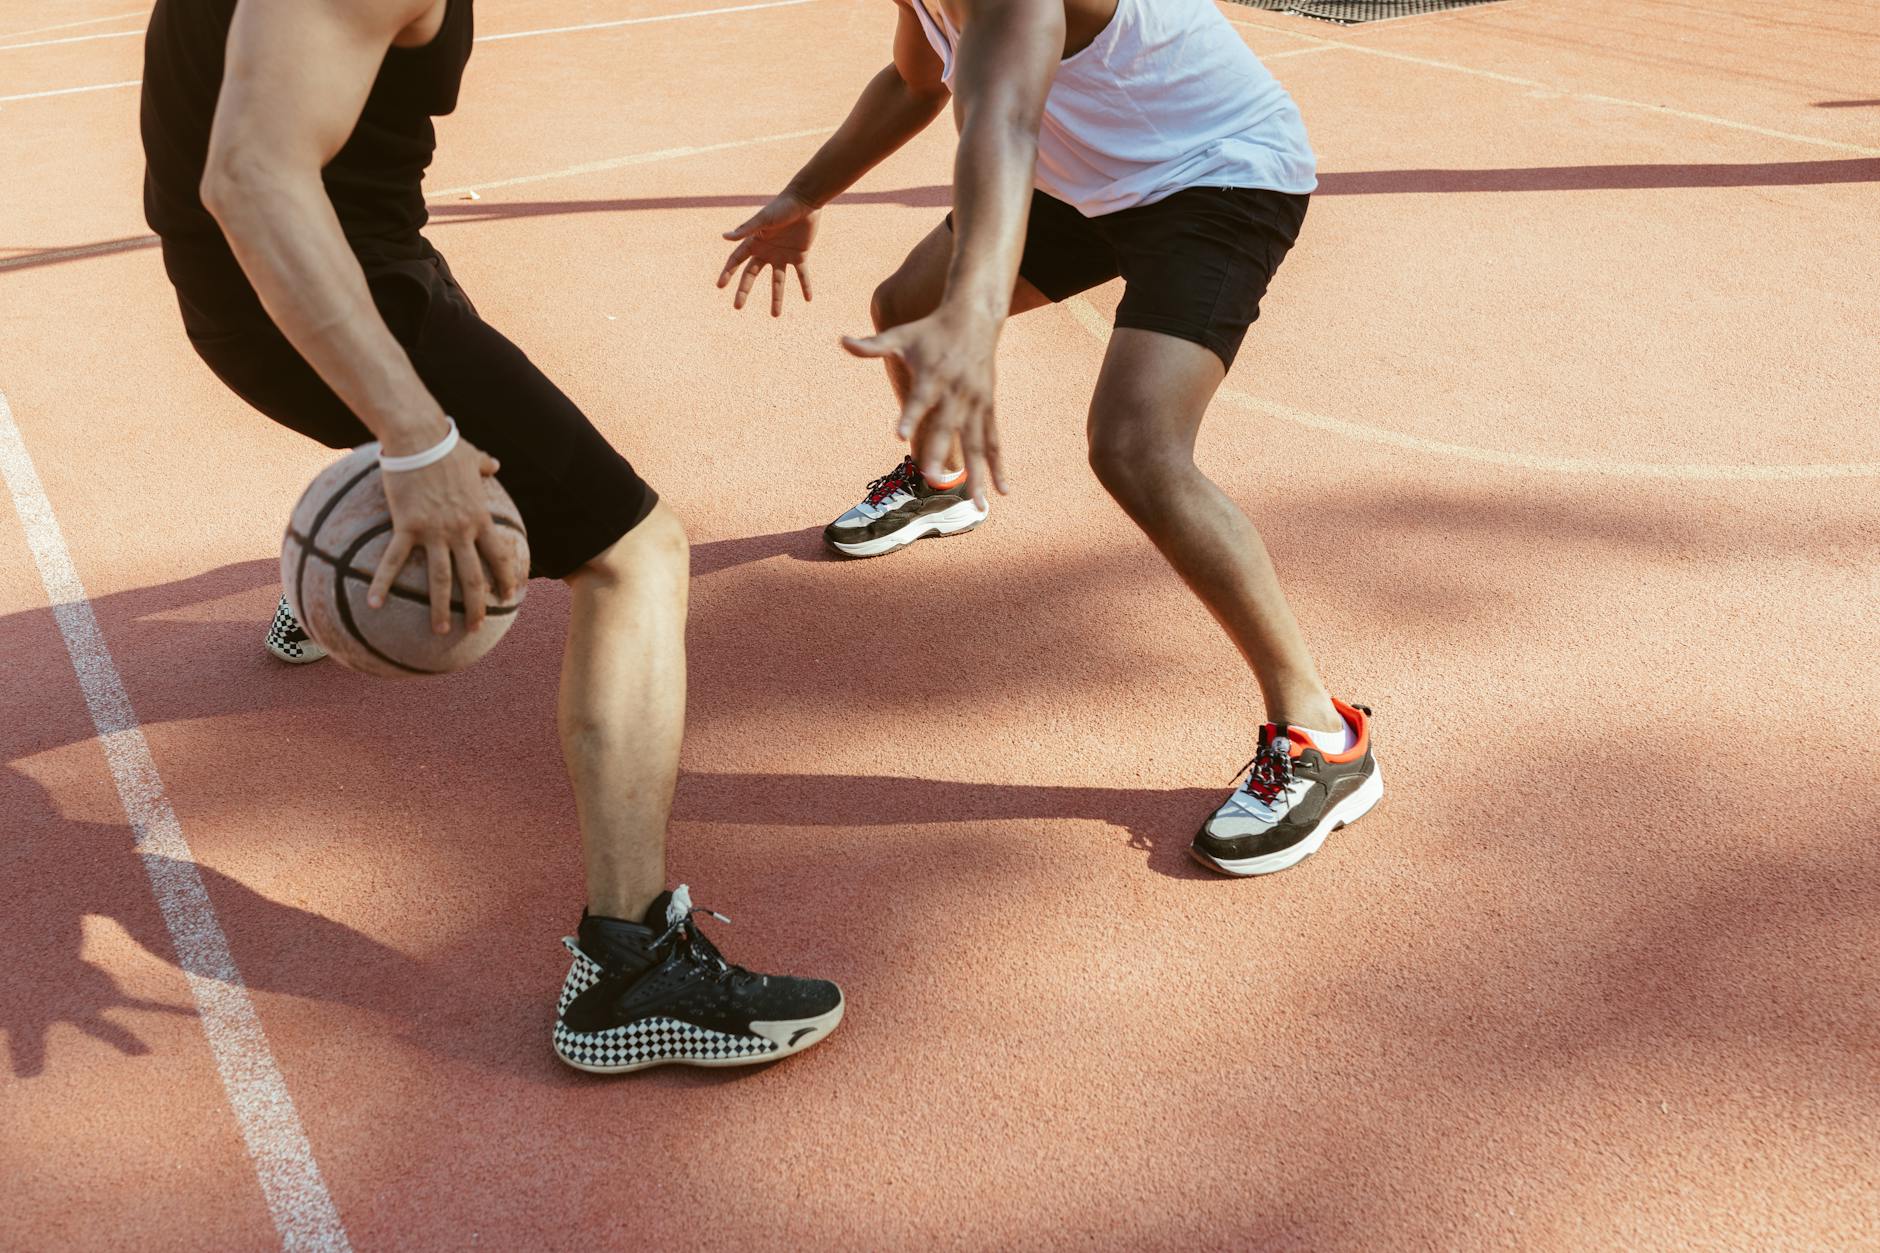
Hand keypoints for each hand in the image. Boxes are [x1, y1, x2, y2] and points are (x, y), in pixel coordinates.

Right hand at [368, 436, 522, 633]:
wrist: (418, 437)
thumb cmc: (445, 444)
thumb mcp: (472, 456)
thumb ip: (485, 465)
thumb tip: (494, 463)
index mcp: (479, 518)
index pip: (499, 556)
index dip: (505, 578)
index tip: (508, 597)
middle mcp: (461, 530)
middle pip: (473, 578)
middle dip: (476, 607)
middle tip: (474, 628)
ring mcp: (435, 531)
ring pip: (440, 579)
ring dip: (440, 608)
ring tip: (440, 631)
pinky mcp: (407, 526)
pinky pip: (394, 561)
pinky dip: (383, 584)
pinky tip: (374, 603)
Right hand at [718, 191, 817, 315]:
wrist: (805, 201)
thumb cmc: (781, 206)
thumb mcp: (762, 219)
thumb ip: (745, 229)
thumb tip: (724, 237)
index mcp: (754, 242)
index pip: (737, 261)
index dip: (728, 273)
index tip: (720, 286)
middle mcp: (766, 251)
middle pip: (752, 275)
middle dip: (744, 290)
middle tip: (737, 307)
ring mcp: (782, 254)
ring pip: (777, 281)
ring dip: (777, 297)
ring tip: (775, 315)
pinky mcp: (800, 255)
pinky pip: (802, 274)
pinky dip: (805, 286)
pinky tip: (808, 299)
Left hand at [842, 306, 1007, 498]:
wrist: (974, 318)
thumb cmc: (931, 330)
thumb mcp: (900, 335)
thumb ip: (872, 345)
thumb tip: (842, 341)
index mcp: (932, 376)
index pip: (918, 399)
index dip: (909, 416)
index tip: (899, 434)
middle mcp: (956, 392)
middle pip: (947, 427)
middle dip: (940, 454)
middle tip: (932, 479)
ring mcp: (975, 403)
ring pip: (977, 444)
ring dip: (978, 475)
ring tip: (979, 506)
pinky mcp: (988, 407)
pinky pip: (993, 441)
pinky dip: (998, 465)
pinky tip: (1002, 491)